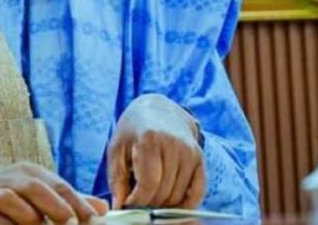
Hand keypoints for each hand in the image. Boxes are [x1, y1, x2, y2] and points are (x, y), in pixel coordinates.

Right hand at [0, 162, 106, 223]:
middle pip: (34, 187)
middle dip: (55, 208)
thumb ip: (70, 202)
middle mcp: (10, 178)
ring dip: (29, 217)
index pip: (58, 184)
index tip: (94, 221)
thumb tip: (103, 208)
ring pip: (9, 199)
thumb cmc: (12, 203)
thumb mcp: (42, 197)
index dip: (77, 202)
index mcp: (30, 172)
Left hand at [107, 93, 204, 208]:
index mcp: (150, 138)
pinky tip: (170, 204)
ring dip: (163, 204)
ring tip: (149, 197)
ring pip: (179, 195)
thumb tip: (120, 207)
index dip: (137, 200)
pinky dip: (185, 204)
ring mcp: (190, 151)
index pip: (148, 183)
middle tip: (137, 202)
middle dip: (148, 204)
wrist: (157, 110)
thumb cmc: (133, 132)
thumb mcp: (117, 149)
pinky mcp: (200, 158)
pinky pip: (197, 191)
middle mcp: (174, 144)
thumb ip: (117, 179)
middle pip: (164, 192)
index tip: (128, 204)